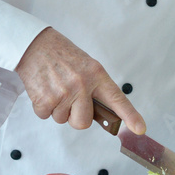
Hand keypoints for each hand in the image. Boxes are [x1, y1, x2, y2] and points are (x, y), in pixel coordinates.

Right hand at [15, 27, 145, 133]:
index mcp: (97, 74)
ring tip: (54, 87)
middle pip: (82, 122)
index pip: (116, 98)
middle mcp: (82, 84)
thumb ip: (95, 88)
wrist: (35, 45)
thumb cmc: (62, 56)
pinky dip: (42, 107)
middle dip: (74, 117)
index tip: (139, 129)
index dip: (130, 115)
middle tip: (69, 99)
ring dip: (57, 109)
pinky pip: (45, 116)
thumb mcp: (86, 66)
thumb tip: (99, 114)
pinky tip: (44, 89)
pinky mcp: (44, 98)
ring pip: (62, 120)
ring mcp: (63, 92)